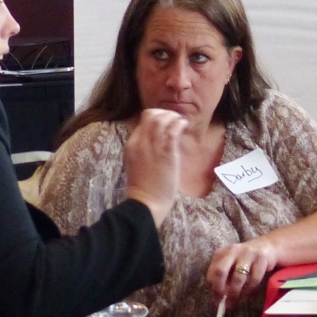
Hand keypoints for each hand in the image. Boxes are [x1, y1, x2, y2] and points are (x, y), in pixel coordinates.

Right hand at [124, 108, 186, 226]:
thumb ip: (143, 150)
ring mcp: (153, 146)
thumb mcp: (137, 163)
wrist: (145, 203)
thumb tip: (156, 140)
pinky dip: (180, 124)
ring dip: (174, 116)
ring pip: (162, 119)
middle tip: (175, 119)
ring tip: (181, 122)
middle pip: (151, 115)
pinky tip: (184, 126)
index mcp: (131, 145)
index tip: (166, 122)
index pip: (142, 121)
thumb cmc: (143, 188)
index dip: (156, 118)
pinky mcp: (166, 153)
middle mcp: (140, 142)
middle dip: (165, 113)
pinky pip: (173, 130)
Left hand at [207, 238, 277, 305]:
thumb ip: (224, 277)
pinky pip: (254, 279)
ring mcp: (247, 254)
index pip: (212, 272)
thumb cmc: (245, 259)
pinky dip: (250, 290)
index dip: (214, 288)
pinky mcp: (261, 259)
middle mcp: (232, 251)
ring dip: (236, 293)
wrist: (268, 246)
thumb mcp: (231, 263)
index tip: (217, 300)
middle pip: (220, 271)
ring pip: (238, 278)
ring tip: (236, 301)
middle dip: (220, 289)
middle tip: (224, 302)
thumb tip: (220, 297)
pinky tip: (247, 294)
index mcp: (221, 253)